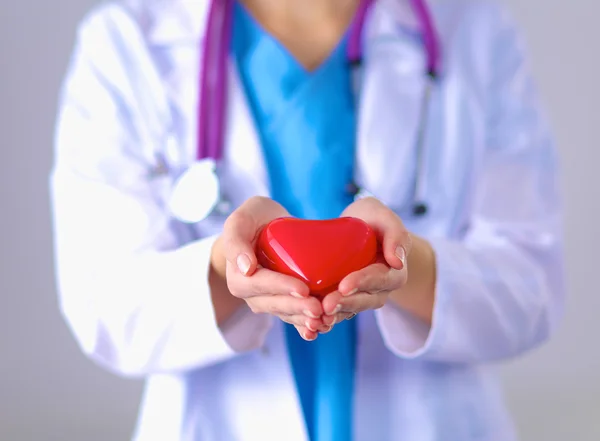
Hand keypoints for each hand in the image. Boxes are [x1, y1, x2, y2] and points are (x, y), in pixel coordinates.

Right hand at [218, 196, 326, 340]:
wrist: (264, 225)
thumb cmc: (252, 220)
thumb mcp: (240, 221)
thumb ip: (236, 240)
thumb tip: (245, 268)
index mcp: (239, 277)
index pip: (261, 285)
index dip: (281, 288)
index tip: (302, 289)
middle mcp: (252, 295)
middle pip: (275, 304)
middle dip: (297, 308)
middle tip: (318, 308)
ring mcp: (268, 301)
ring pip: (286, 314)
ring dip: (304, 320)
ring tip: (324, 321)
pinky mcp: (283, 302)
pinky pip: (294, 317)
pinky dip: (306, 324)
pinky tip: (323, 328)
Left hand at [320, 197, 411, 327]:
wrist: (359, 229)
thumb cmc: (372, 220)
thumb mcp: (383, 217)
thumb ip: (395, 234)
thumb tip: (397, 261)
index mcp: (393, 271)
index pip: (379, 279)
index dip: (362, 282)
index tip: (344, 285)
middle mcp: (380, 289)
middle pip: (365, 300)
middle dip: (346, 303)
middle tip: (326, 305)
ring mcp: (363, 297)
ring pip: (351, 310)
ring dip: (334, 315)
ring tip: (317, 315)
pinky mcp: (346, 300)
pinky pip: (338, 313)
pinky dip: (325, 318)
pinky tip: (309, 322)